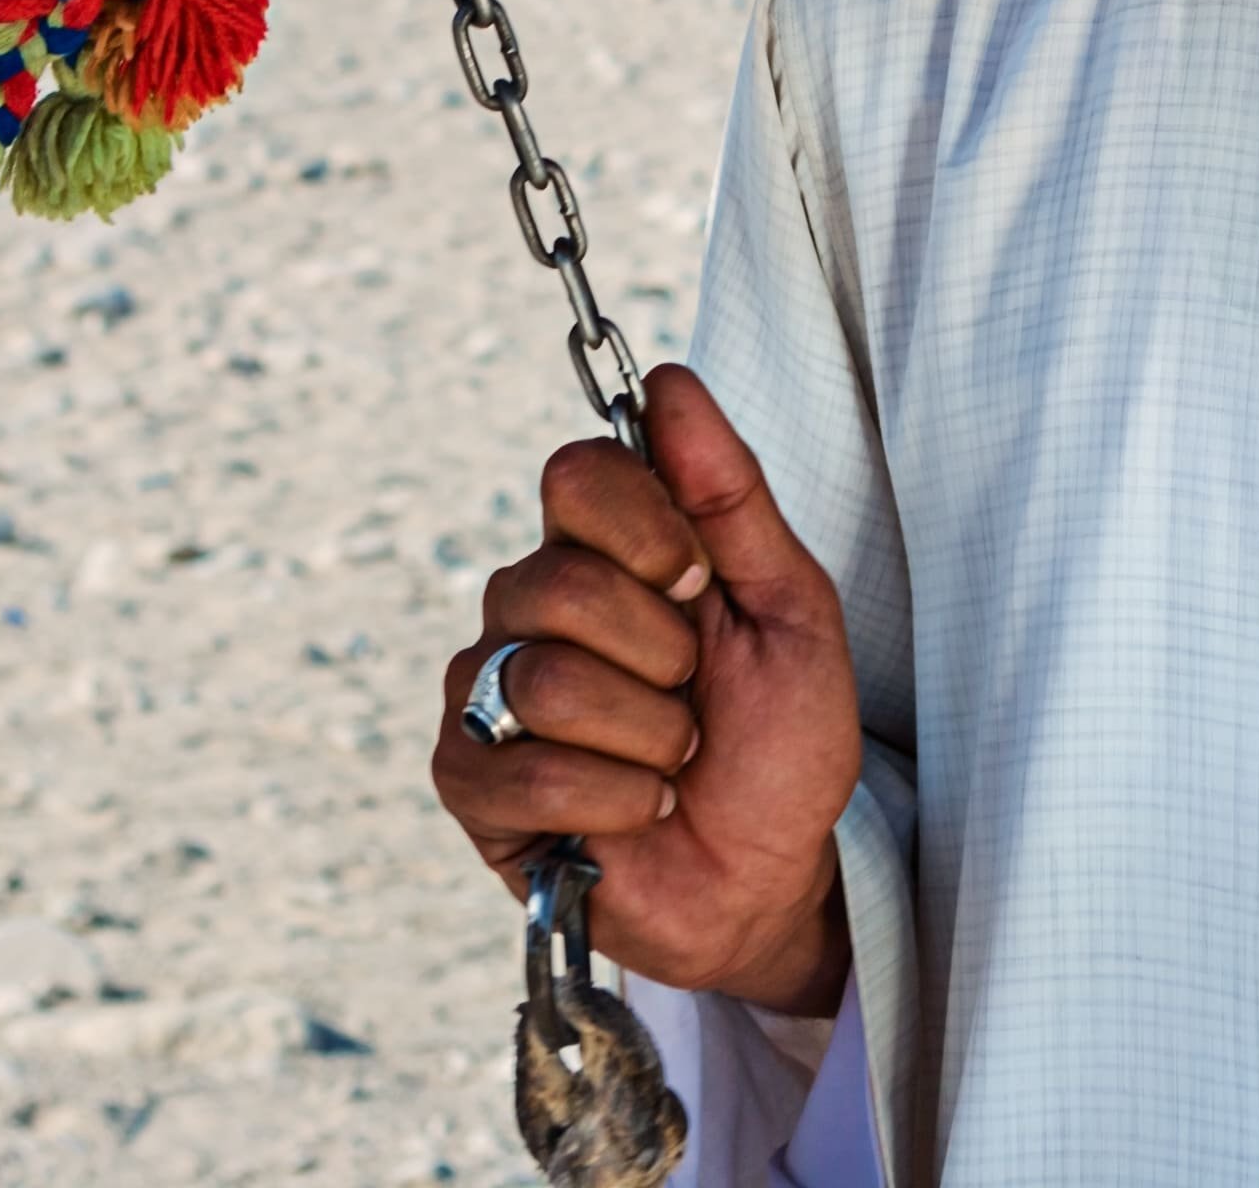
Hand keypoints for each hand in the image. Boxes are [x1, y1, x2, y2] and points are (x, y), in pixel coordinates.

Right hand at [431, 364, 858, 1015]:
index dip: (652, 530)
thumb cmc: (780, 741)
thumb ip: (730, 494)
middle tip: (693, 695)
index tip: (704, 585)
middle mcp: (529, 607)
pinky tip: (636, 812)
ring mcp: (489, 693)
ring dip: (649, 739)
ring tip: (672, 763)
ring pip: (548, 681)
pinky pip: (525, 771)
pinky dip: (613, 800)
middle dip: (665, 654)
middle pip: (562, 581)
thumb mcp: (789, 606)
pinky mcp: (469, 783)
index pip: (575, 472)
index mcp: (602, 549)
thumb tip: (669, 383)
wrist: (771, 876)